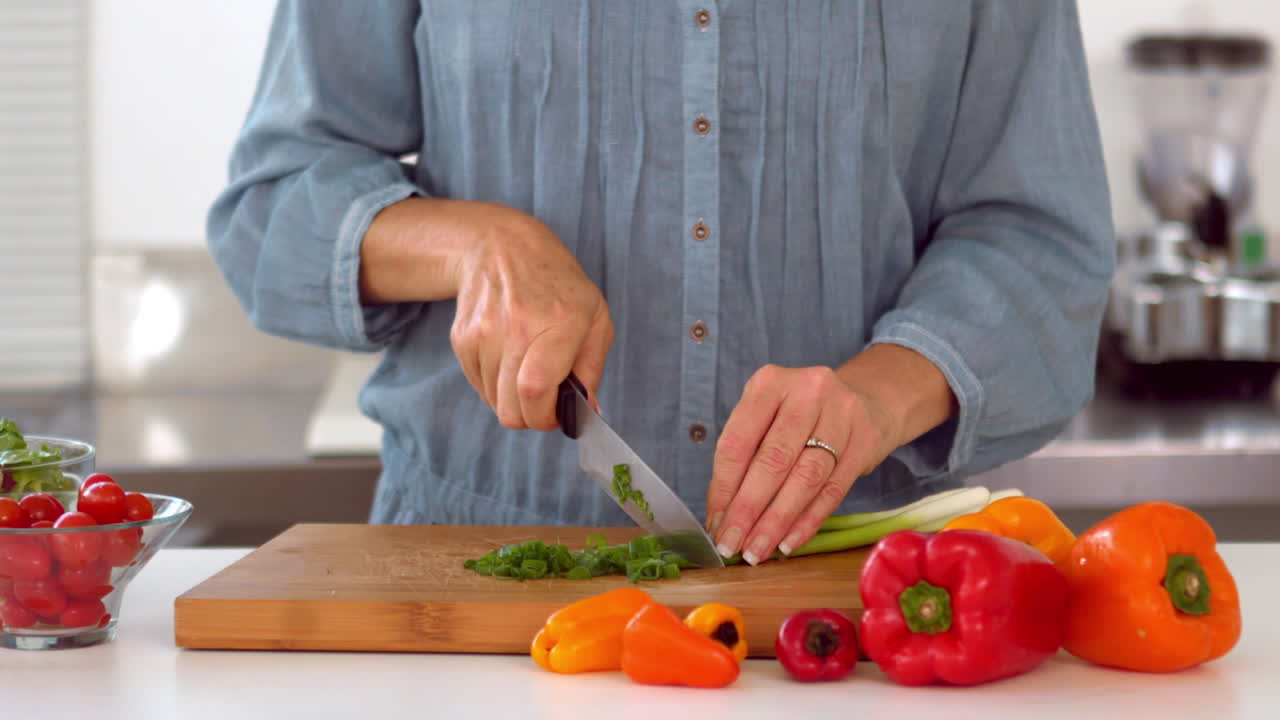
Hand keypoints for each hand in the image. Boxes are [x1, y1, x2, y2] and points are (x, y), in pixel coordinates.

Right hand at [449, 207, 612, 429]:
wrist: (502, 247)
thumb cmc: (558, 284)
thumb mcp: (595, 317)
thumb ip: (592, 368)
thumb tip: (587, 412)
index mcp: (560, 324)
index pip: (536, 390)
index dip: (545, 417)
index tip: (556, 415)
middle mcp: (517, 328)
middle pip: (511, 408)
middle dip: (531, 417)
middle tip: (545, 401)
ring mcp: (483, 333)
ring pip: (494, 402)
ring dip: (513, 399)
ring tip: (527, 369)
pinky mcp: (462, 338)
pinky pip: (478, 386)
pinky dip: (495, 385)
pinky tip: (508, 359)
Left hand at [705, 365, 897, 564]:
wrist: (865, 400)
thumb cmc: (801, 415)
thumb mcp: (767, 417)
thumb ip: (744, 457)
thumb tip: (720, 516)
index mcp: (769, 383)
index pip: (738, 442)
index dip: (723, 489)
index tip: (715, 524)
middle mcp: (806, 391)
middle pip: (772, 461)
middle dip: (748, 510)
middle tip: (732, 545)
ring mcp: (841, 414)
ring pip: (804, 479)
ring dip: (777, 522)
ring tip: (757, 550)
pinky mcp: (866, 440)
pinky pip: (833, 490)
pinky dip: (807, 521)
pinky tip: (789, 542)